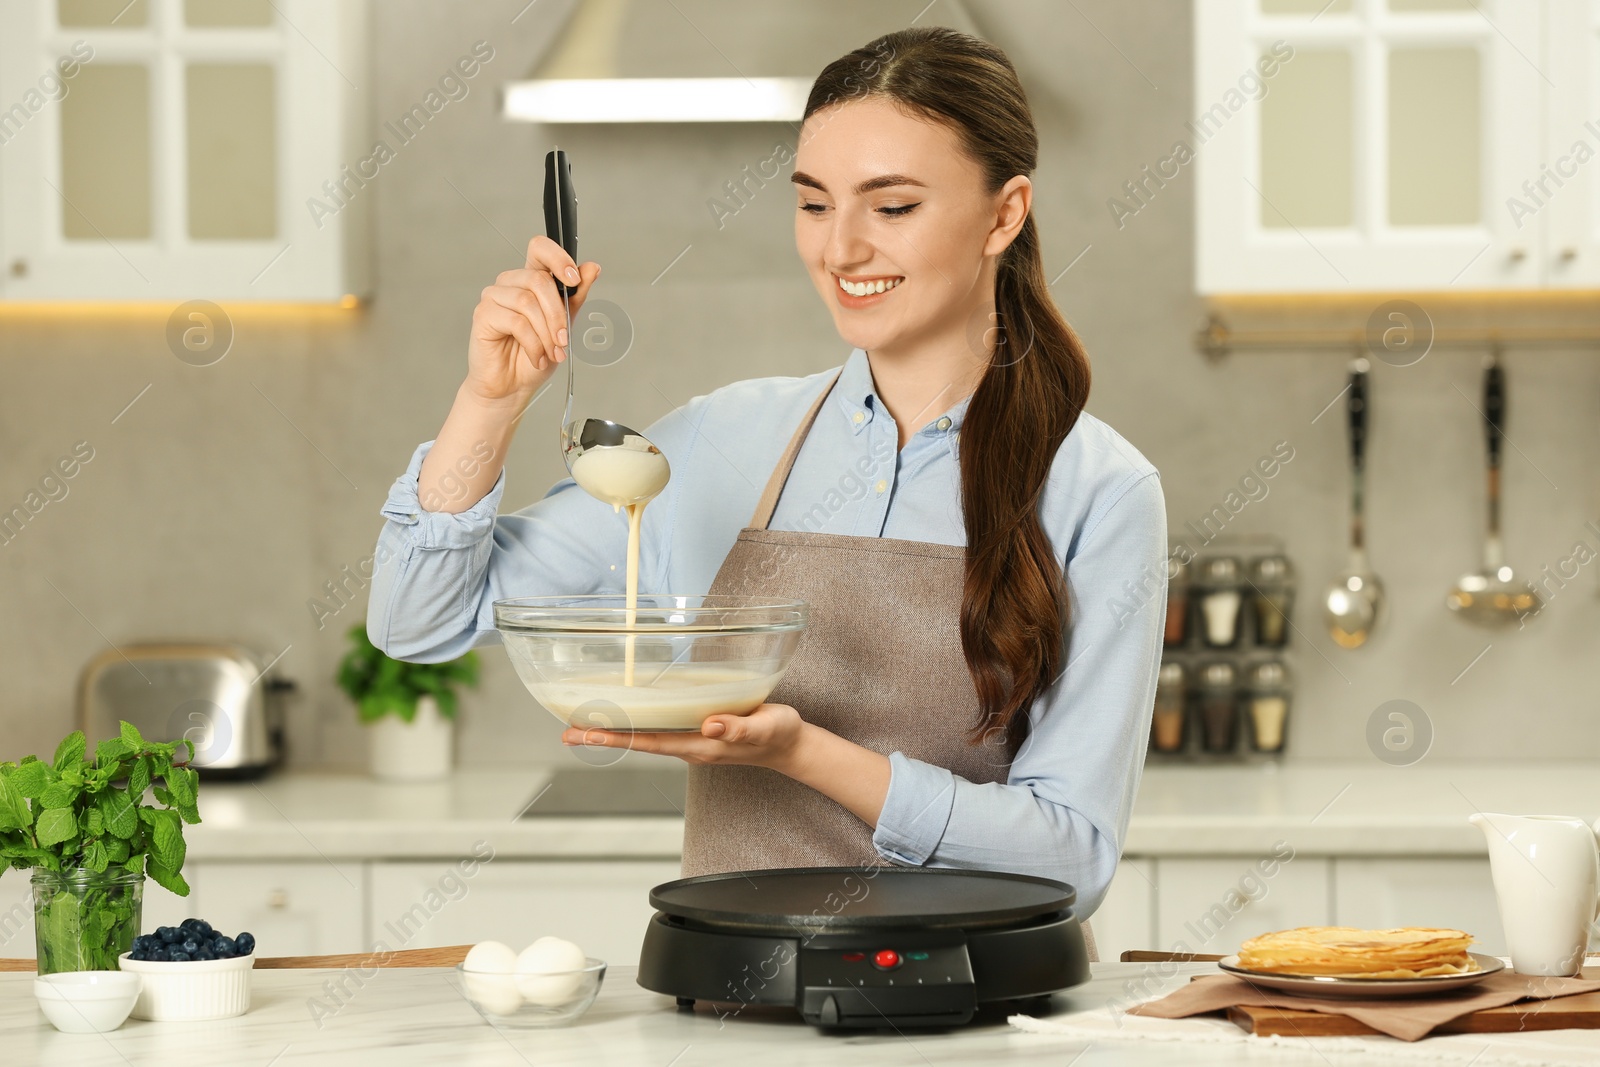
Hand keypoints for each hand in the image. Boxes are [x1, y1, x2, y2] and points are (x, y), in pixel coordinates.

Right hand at [464, 236, 600, 407]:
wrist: (513, 386)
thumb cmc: (535, 356)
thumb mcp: (564, 325)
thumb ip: (576, 296)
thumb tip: (592, 268)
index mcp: (530, 279)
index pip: (539, 249)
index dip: (557, 258)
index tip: (574, 279)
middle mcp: (510, 283)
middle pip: (539, 280)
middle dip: (558, 315)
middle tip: (564, 340)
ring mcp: (494, 297)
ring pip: (528, 302)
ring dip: (547, 333)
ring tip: (552, 353)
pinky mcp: (483, 314)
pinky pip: (516, 321)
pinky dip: (534, 344)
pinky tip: (537, 357)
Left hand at [561, 704, 809, 772]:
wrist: (790, 746)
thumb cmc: (779, 735)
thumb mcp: (765, 727)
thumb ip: (739, 727)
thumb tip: (709, 723)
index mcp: (700, 744)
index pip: (649, 741)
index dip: (616, 737)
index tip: (585, 733)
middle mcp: (690, 744)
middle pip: (639, 740)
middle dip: (603, 735)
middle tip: (566, 730)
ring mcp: (692, 739)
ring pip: (647, 734)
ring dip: (616, 729)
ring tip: (585, 721)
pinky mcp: (698, 730)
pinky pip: (660, 727)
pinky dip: (637, 720)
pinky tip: (626, 712)